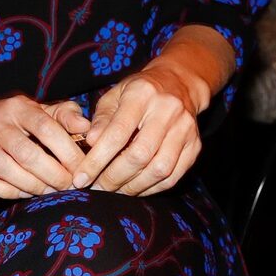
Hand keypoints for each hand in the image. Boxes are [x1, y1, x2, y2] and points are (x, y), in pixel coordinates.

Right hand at [0, 94, 87, 199]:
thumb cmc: (5, 120)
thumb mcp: (33, 110)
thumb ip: (62, 115)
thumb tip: (87, 126)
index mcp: (18, 106)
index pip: (47, 127)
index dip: (67, 151)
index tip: (83, 169)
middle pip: (27, 151)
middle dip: (52, 174)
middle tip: (68, 187)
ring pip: (4, 167)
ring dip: (30, 184)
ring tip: (48, 193)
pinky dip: (4, 190)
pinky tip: (22, 195)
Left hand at [73, 63, 206, 195]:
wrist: (179, 84)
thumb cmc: (139, 92)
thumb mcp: (115, 95)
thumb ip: (102, 119)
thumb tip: (89, 142)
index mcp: (143, 93)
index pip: (118, 133)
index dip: (97, 159)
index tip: (80, 178)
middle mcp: (168, 110)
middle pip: (140, 154)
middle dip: (113, 178)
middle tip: (96, 189)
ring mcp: (185, 129)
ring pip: (159, 169)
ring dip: (132, 187)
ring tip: (114, 192)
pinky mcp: (195, 146)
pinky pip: (172, 177)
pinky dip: (150, 189)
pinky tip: (134, 189)